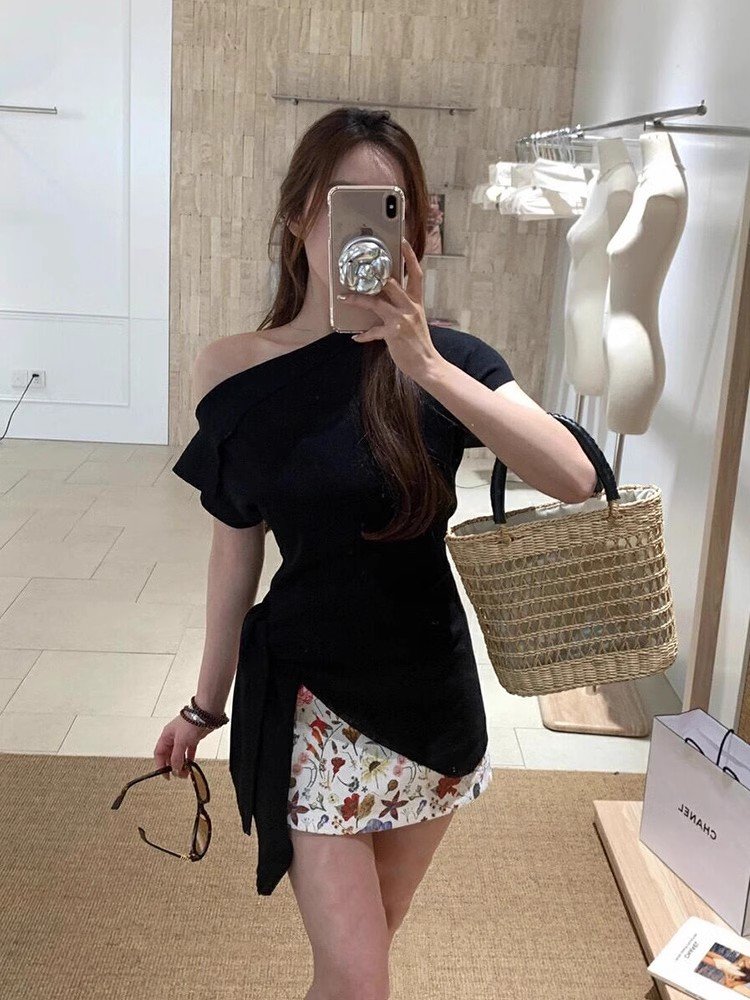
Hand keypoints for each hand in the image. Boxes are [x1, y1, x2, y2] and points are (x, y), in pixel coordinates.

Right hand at [153, 715, 213, 780]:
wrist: (206, 714)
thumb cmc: (191, 721)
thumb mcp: (181, 741)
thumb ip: (177, 757)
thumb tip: (175, 769)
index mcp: (166, 736)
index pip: (159, 753)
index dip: (160, 765)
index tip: (165, 774)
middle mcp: (173, 738)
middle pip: (169, 756)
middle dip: (173, 766)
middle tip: (178, 774)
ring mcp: (183, 738)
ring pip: (180, 755)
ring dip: (182, 764)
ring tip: (186, 772)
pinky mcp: (192, 739)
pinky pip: (189, 752)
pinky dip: (190, 759)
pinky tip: (191, 765)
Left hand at [339, 237, 441, 380]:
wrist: (427, 364)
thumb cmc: (419, 343)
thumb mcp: (415, 320)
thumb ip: (402, 307)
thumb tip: (383, 299)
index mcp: (417, 302)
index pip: (416, 274)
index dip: (409, 257)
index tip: (402, 241)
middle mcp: (410, 307)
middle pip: (392, 283)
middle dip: (375, 275)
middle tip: (360, 268)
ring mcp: (401, 319)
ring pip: (376, 302)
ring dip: (357, 299)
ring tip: (344, 297)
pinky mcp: (393, 333)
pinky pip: (373, 331)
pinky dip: (363, 334)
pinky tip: (356, 337)